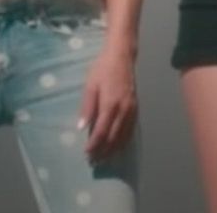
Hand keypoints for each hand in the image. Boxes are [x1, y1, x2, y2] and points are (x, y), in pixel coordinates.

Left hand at [79, 45, 137, 163]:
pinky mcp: (135, 107)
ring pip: (124, 135)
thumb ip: (87, 108)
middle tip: (94, 161)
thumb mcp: (90, 86)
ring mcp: (131, 109)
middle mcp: (123, 109)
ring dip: (114, 149)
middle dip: (103, 151)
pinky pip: (131, 129)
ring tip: (104, 158)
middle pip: (114, 137)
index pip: (102, 131)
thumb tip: (81, 128)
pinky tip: (118, 146)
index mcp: (110, 104)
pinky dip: (124, 140)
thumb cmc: (103, 69)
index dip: (94, 145)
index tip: (86, 154)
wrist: (122, 55)